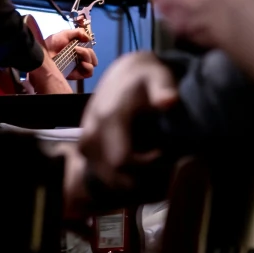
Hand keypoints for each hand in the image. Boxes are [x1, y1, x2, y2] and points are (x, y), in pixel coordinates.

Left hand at [46, 24, 96, 75]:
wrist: (43, 54)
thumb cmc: (52, 44)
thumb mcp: (65, 34)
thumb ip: (78, 32)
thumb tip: (88, 38)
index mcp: (78, 48)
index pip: (90, 48)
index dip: (89, 44)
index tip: (83, 39)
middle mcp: (80, 58)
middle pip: (93, 56)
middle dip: (88, 51)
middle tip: (77, 48)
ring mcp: (79, 66)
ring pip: (93, 64)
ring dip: (88, 56)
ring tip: (77, 52)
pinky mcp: (77, 74)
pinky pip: (89, 73)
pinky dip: (88, 66)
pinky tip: (81, 62)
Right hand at [77, 48, 182, 191]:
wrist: (123, 74)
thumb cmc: (146, 78)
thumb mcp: (158, 77)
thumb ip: (164, 89)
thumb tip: (169, 101)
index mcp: (110, 117)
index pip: (121, 160)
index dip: (145, 165)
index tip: (161, 152)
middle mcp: (93, 131)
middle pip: (112, 175)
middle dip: (136, 176)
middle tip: (154, 158)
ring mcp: (85, 140)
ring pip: (104, 177)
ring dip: (126, 178)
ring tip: (144, 160)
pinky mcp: (84, 146)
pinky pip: (98, 172)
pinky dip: (115, 175)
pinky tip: (132, 165)